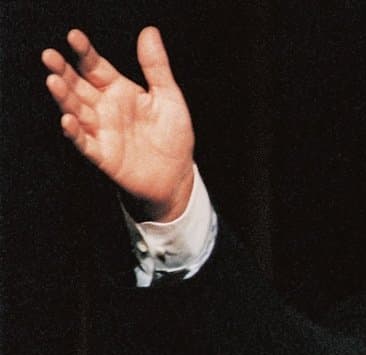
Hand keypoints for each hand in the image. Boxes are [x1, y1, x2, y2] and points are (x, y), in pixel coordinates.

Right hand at [42, 27, 194, 220]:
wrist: (177, 174)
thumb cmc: (172, 134)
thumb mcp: (168, 95)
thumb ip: (156, 66)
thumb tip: (149, 32)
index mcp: (118, 90)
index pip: (95, 66)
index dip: (85, 52)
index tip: (74, 36)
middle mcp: (105, 108)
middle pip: (78, 86)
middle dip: (63, 71)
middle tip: (50, 56)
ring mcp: (101, 130)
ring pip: (76, 110)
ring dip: (64, 97)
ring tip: (53, 81)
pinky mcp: (103, 154)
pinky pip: (85, 142)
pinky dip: (75, 132)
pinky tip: (67, 119)